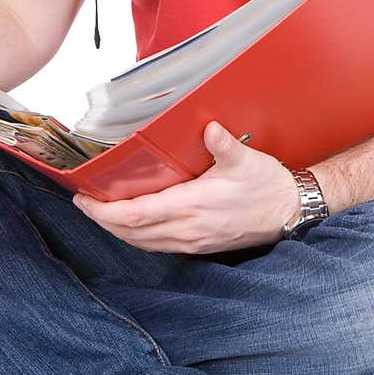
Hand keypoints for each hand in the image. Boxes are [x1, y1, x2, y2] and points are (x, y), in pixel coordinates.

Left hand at [72, 121, 299, 253]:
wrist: (290, 212)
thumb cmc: (267, 185)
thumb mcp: (247, 160)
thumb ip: (224, 145)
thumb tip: (210, 128)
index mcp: (193, 206)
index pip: (136, 215)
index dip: (104, 211)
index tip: (84, 200)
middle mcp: (188, 229)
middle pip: (131, 233)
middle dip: (102, 220)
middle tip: (83, 203)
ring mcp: (193, 241)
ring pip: (142, 243)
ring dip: (117, 230)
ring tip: (100, 213)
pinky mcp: (199, 246)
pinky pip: (157, 246)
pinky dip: (137, 236)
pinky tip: (131, 224)